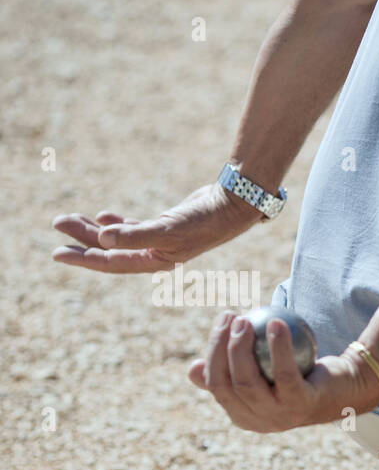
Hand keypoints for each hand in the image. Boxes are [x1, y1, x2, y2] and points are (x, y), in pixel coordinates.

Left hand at [52, 182, 263, 273]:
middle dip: (82, 240)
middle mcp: (155, 255)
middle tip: (56, 224)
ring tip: (69, 220)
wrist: (232, 206)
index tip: (57, 252)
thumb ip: (135, 235)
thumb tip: (103, 240)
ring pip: (118, 239)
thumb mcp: (168, 229)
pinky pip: (133, 228)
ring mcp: (160, 241)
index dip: (83, 258)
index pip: (111, 263)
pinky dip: (116, 223)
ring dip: (94, 230)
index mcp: (154, 262)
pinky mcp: (165, 226)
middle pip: (110, 251)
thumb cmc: (203, 221)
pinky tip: (103, 216)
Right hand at [187, 312, 378, 432]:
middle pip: (227, 384)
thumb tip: (194, 368)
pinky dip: (279, 347)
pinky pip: (285, 373)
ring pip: (248, 382)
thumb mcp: (261, 375)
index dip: (211, 352)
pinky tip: (278, 324)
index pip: (215, 384)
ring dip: (242, 347)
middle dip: (222, 348)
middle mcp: (258, 421)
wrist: (346, 388)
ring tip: (248, 320)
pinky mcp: (303, 405)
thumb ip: (231, 372)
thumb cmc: (300, 377)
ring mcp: (281, 417)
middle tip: (232, 317)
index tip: (222, 321)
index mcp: (242, 415)